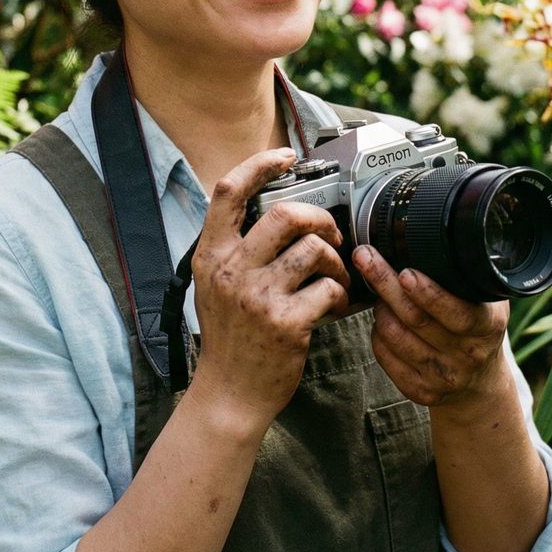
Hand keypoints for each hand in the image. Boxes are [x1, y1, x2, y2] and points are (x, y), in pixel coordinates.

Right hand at [188, 148, 351, 432]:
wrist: (229, 395)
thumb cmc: (229, 337)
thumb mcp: (215, 285)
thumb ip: (235, 248)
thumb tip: (273, 209)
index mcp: (211, 255)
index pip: (228, 191)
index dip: (259, 164)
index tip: (285, 156)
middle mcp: (231, 271)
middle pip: (284, 214)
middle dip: (319, 218)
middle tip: (329, 235)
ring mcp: (257, 297)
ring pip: (313, 249)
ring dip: (334, 260)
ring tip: (332, 276)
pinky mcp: (286, 323)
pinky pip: (328, 288)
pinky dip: (340, 294)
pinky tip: (334, 305)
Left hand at [353, 245, 510, 414]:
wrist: (480, 383)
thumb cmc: (476, 325)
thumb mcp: (487, 299)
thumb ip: (468, 274)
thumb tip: (436, 232)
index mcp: (487, 327)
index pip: (457, 312)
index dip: (429, 293)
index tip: (407, 272)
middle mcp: (467, 355)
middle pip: (415, 318)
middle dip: (385, 283)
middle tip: (366, 257)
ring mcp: (443, 377)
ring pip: (394, 335)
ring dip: (380, 307)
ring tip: (379, 290)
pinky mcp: (419, 392)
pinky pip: (384, 356)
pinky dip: (377, 333)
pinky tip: (383, 319)